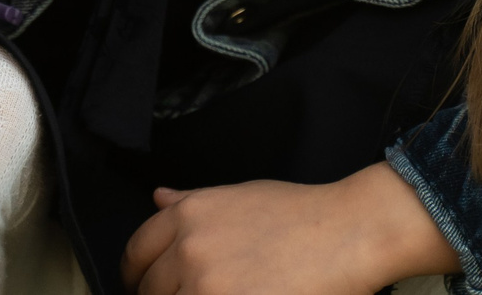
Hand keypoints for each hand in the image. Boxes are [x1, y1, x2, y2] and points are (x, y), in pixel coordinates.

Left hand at [119, 163, 460, 293]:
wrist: (346, 234)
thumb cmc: (299, 215)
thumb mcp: (237, 196)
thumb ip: (191, 202)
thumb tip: (158, 197)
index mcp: (187, 216)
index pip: (136, 253)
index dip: (137, 274)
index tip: (142, 284)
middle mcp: (190, 250)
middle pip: (149, 289)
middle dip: (159, 294)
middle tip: (181, 293)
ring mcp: (208, 286)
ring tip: (213, 293)